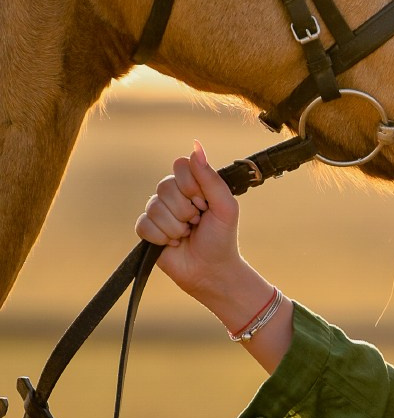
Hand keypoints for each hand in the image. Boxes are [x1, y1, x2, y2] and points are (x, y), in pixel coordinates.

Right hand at [135, 141, 242, 301]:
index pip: (180, 166)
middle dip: (185, 210)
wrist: (212, 271)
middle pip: (165, 187)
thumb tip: (195, 146)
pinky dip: (161, 237)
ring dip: (175, 227)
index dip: (191, 185)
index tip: (205, 203)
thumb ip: (210, 177)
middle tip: (197, 223)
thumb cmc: (222, 238)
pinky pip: (144, 225)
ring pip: (154, 207)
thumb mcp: (225, 206)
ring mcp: (159, 212)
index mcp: (193, 185)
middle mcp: (174, 195)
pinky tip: (173, 244)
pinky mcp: (147, 231)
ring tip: (186, 235)